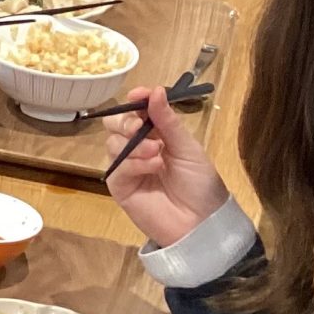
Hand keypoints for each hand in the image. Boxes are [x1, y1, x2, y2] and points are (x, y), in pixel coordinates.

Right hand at [102, 86, 229, 244]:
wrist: (201, 223)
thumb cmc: (200, 184)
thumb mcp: (188, 147)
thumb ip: (168, 120)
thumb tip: (155, 90)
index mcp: (156, 134)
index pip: (136, 111)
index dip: (135, 100)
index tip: (138, 95)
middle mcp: (137, 147)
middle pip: (115, 124)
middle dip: (125, 121)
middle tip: (140, 127)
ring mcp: (126, 167)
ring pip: (112, 143)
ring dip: (135, 144)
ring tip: (158, 154)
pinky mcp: (119, 186)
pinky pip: (117, 167)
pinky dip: (135, 163)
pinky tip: (154, 167)